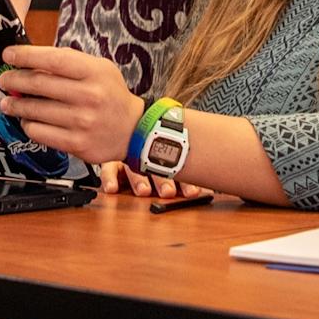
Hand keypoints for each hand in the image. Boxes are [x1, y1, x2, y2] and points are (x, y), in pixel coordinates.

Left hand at [0, 44, 145, 167]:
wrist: (132, 130)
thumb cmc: (111, 95)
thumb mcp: (99, 69)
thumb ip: (69, 63)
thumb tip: (31, 63)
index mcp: (94, 72)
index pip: (53, 59)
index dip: (26, 56)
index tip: (8, 55)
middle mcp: (88, 96)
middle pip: (39, 84)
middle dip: (14, 80)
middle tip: (4, 80)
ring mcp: (82, 121)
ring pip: (34, 110)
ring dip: (15, 105)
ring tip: (8, 102)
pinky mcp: (76, 143)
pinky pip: (39, 132)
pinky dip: (27, 125)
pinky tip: (26, 120)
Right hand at [96, 160, 212, 201]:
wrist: (129, 125)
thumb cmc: (157, 150)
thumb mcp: (173, 160)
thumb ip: (188, 176)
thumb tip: (210, 192)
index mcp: (165, 154)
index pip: (177, 167)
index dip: (186, 182)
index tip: (194, 193)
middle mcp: (147, 155)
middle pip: (156, 167)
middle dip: (163, 180)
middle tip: (168, 192)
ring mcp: (128, 157)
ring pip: (133, 169)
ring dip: (139, 181)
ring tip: (143, 191)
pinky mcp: (111, 162)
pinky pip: (108, 169)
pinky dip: (110, 179)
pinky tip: (112, 188)